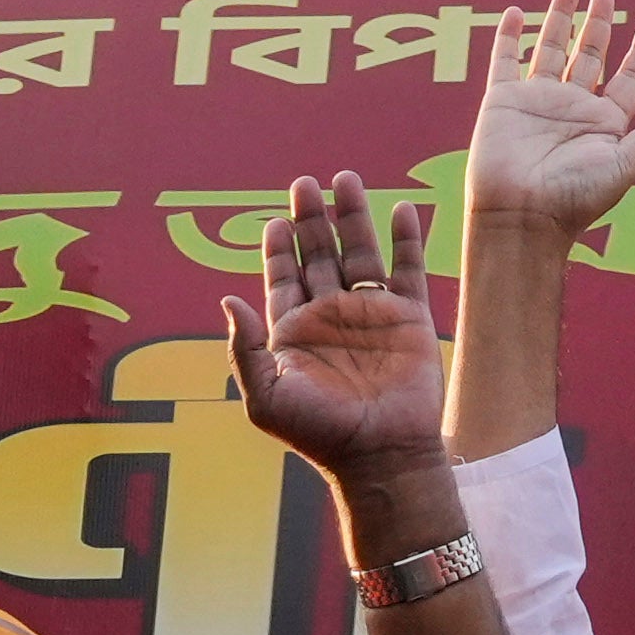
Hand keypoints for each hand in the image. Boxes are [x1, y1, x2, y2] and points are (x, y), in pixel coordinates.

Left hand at [219, 173, 454, 486]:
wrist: (381, 455)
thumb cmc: (319, 433)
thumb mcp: (267, 397)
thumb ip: (244, 348)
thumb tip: (226, 298)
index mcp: (294, 332)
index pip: (283, 277)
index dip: (278, 248)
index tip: (275, 220)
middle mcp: (331, 317)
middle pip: (320, 254)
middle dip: (311, 219)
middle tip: (305, 183)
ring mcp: (372, 315)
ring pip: (361, 253)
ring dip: (353, 217)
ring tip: (346, 179)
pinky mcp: (409, 319)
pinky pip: (407, 270)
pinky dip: (406, 240)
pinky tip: (401, 210)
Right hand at [461, 0, 634, 246]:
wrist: (521, 217)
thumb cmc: (574, 200)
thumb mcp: (623, 166)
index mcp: (605, 123)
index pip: (628, 79)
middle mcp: (573, 108)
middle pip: (590, 56)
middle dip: (599, 24)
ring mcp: (537, 101)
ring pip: (551, 48)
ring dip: (560, 18)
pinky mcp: (503, 101)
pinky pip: (506, 61)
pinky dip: (510, 37)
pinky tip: (517, 12)